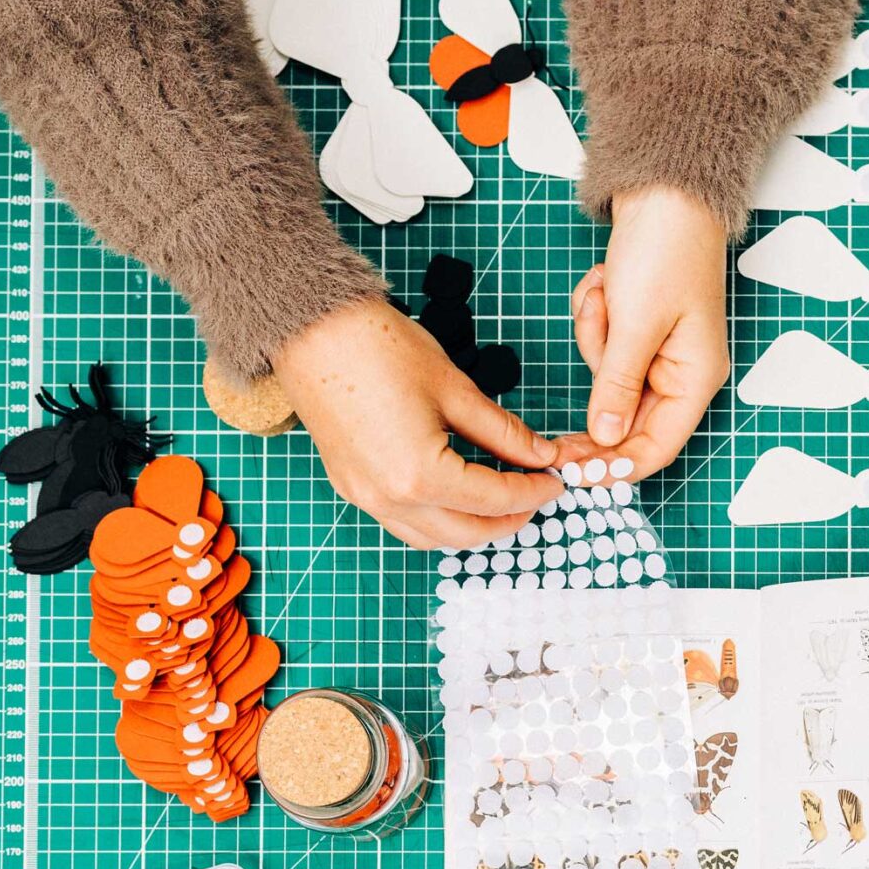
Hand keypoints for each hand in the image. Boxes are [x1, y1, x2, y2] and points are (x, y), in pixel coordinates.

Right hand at [273, 297, 562, 549]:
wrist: (310, 330)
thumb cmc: (380, 348)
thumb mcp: (456, 390)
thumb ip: (504, 432)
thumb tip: (542, 454)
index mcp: (420, 475)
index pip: (494, 499)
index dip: (533, 491)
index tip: (557, 480)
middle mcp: (389, 499)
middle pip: (466, 534)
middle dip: (508, 520)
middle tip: (536, 496)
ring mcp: (365, 498)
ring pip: (432, 539)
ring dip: (472, 528)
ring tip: (502, 501)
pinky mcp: (351, 487)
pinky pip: (403, 524)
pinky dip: (438, 520)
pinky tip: (458, 496)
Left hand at [559, 185, 728, 479]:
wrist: (664, 189)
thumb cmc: (667, 249)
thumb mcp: (636, 324)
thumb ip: (617, 386)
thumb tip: (604, 440)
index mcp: (694, 378)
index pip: (656, 447)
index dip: (616, 467)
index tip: (573, 473)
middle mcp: (680, 372)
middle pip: (626, 417)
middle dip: (595, 396)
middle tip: (552, 432)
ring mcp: (657, 349)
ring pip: (606, 375)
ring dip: (594, 337)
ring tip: (605, 293)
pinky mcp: (635, 327)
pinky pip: (600, 343)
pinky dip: (593, 317)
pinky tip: (604, 284)